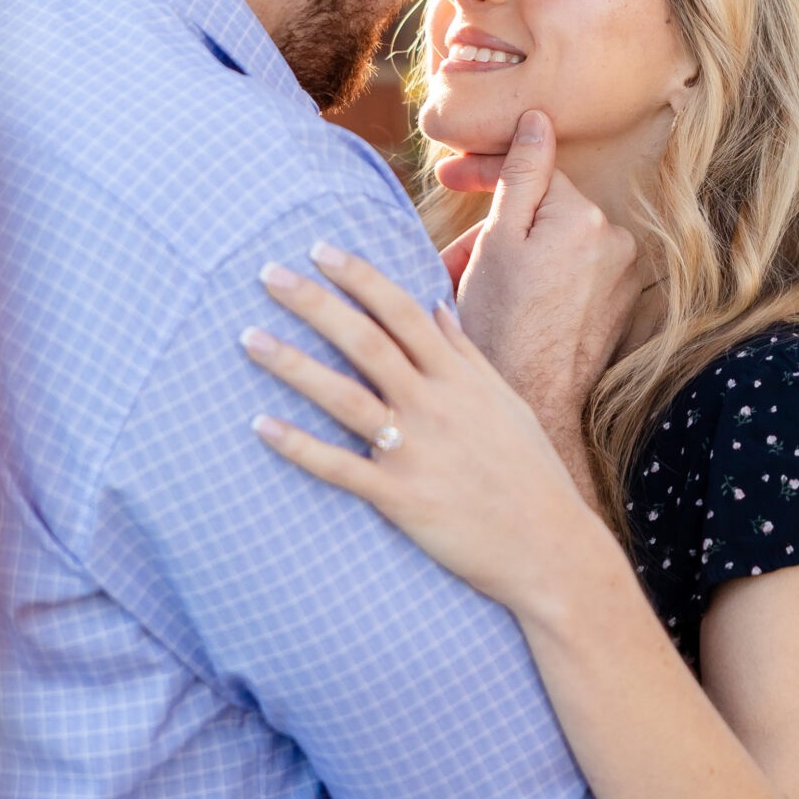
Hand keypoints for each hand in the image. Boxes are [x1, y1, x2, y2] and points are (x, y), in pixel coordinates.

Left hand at [244, 242, 615, 611]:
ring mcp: (417, 450)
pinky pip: (340, 467)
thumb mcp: (505, 402)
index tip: (321, 249)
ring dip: (293, 365)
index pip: (402, 312)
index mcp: (459, 378)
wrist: (550, 549)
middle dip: (315, 304)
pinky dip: (298, 447)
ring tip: (248, 338)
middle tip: (269, 274)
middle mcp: (435, 405)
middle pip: (366, 341)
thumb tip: (437, 308)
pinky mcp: (401, 497)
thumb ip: (466, 354)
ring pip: (344, 397)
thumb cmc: (529, 474)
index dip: (360, 277)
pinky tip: (260, 425)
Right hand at [440, 111, 640, 443]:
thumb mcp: (496, 243)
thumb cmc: (502, 325)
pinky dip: (543, 282)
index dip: (485, 178)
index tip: (450, 179)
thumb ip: (521, 174)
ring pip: (555, 245)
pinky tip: (513, 309)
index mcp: (584, 215)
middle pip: (542, 213)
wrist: (529, 402)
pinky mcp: (621, 306)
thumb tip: (539, 120)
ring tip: (476, 292)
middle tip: (455, 265)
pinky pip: (573, 276)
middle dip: (496, 231)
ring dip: (516, 257)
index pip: (532, 173)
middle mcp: (616, 239)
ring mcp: (624, 276)